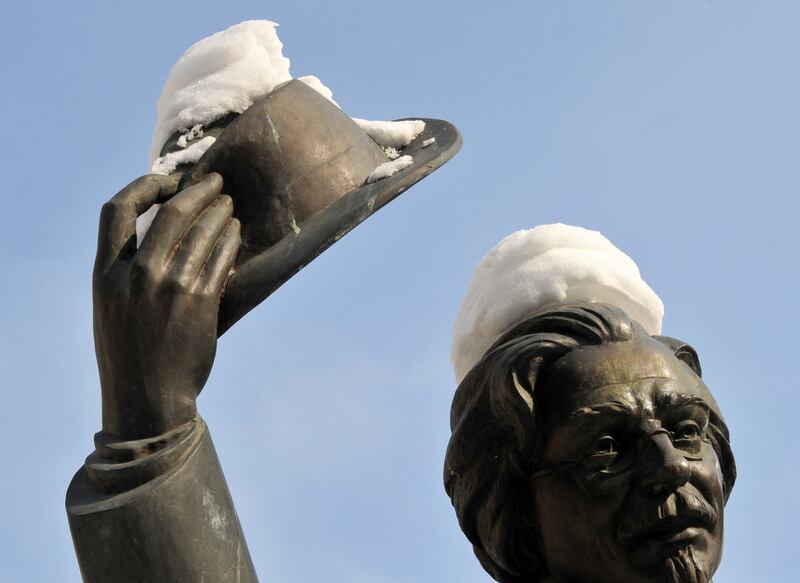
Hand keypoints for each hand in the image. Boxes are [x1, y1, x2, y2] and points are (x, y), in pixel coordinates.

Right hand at [93, 173, 240, 439]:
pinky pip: (221, 257)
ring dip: (220, 211)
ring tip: (229, 205)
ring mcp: (170, 289)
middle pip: (170, 213)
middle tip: (216, 182)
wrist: (149, 398)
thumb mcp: (111, 306)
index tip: (168, 179)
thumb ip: (126, 269)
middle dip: (198, 190)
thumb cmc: (130, 352)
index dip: (144, 185)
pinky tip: (236, 232)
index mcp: (104, 275)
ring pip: (202, 232)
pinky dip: (230, 238)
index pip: (115, 209)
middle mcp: (135, 277)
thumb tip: (162, 230)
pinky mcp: (201, 303)